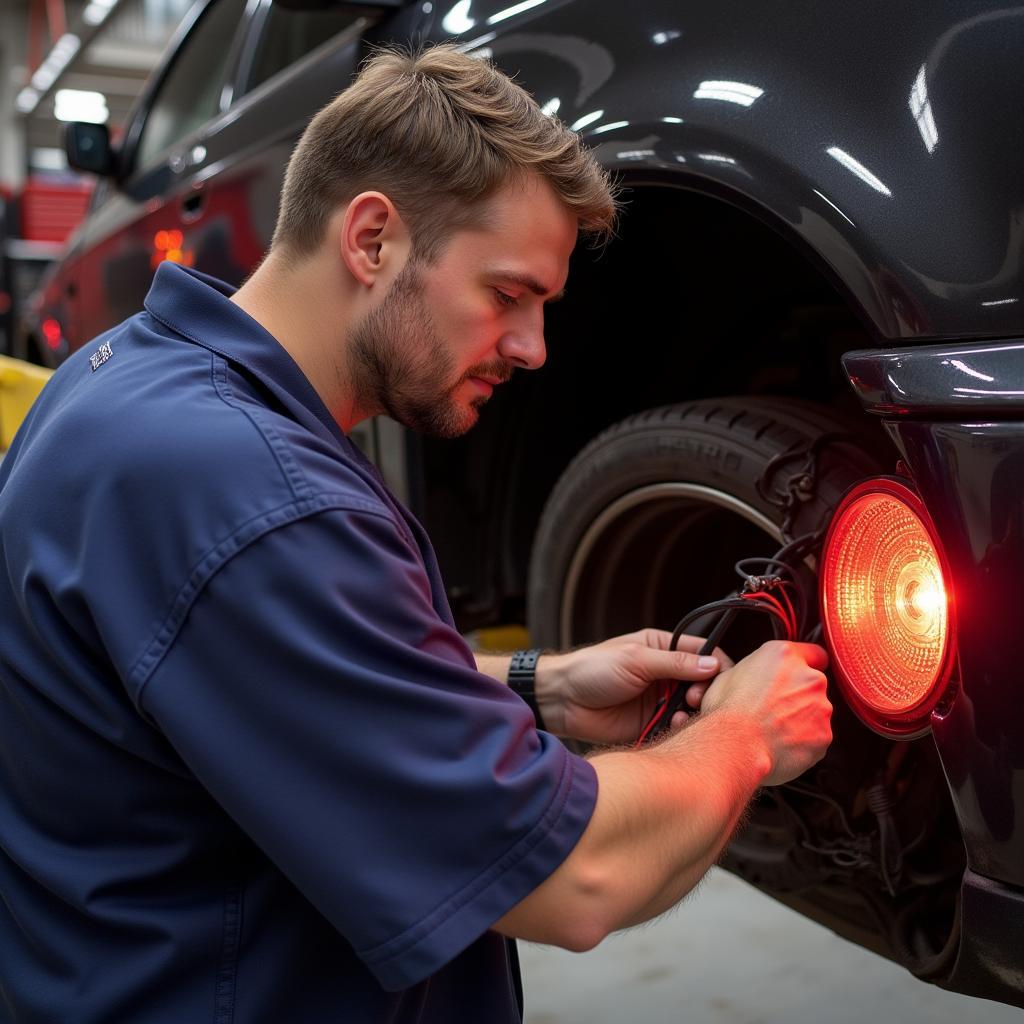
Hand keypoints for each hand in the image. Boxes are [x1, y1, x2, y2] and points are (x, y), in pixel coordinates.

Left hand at [537, 629, 731, 744]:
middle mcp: (665, 674)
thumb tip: (712, 664)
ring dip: (695, 711)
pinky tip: (675, 726)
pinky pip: (677, 727)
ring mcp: (660, 699)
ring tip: (685, 713)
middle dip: (706, 691)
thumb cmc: (592, 669)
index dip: (716, 665)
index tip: (720, 678)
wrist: (562, 700)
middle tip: (695, 698)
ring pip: (693, 707)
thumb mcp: (635, 659)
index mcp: (662, 648)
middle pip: (703, 682)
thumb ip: (673, 663)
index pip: (703, 653)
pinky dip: (681, 727)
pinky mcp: (652, 723)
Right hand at [699, 640, 831, 785]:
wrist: (735, 746)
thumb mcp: (729, 675)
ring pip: (816, 712)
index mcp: (784, 656)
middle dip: (799, 695)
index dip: (805, 664)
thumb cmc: (728, 712)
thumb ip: (754, 670)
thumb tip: (752, 678)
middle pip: (813, 685)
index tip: (797, 675)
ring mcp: (820, 707)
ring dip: (802, 719)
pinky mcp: (824, 735)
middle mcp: (808, 678)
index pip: (813, 653)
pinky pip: (816, 737)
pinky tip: (781, 745)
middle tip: (774, 709)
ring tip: (775, 730)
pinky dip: (803, 741)